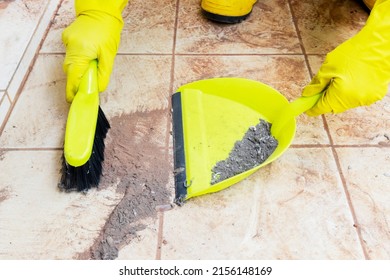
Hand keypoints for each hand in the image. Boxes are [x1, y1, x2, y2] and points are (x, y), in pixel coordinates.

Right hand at [62, 2, 125, 102]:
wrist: (101, 11)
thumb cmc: (107, 31)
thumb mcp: (109, 56)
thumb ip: (103, 74)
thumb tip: (98, 89)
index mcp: (81, 53)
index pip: (73, 78)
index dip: (73, 91)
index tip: (73, 100)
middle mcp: (71, 48)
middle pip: (70, 72)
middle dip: (77, 81)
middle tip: (86, 89)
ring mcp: (67, 42)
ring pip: (70, 63)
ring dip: (79, 70)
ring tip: (91, 69)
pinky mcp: (68, 38)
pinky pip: (71, 54)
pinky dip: (78, 59)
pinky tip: (88, 55)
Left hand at [302, 0, 389, 115]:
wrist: (381, 45)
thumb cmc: (355, 53)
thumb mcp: (328, 67)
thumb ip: (317, 83)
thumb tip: (307, 94)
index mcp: (340, 95)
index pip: (321, 108)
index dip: (312, 108)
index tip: (306, 108)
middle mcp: (354, 101)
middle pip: (333, 107)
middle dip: (325, 100)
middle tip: (321, 88)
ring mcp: (366, 99)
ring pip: (345, 103)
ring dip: (338, 96)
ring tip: (340, 79)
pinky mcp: (375, 96)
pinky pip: (357, 98)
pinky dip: (351, 93)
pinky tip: (353, 80)